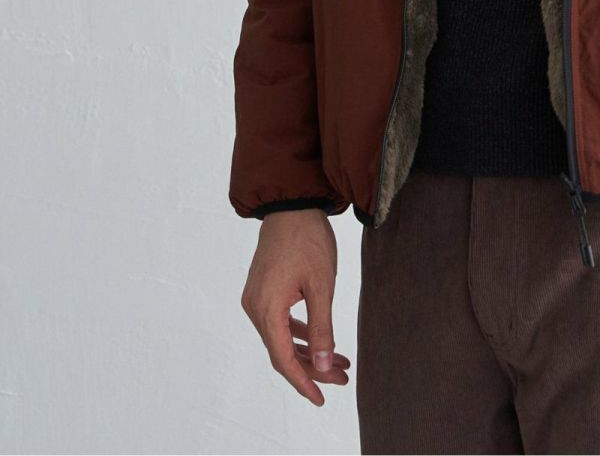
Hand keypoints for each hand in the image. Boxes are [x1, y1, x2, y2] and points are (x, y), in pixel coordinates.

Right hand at [240, 208, 350, 405]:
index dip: (303, 382)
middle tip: (342, 378)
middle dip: (313, 368)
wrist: (291, 204)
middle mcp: (255, 308)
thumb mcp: (322, 285)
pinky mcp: (263, 290)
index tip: (322, 398)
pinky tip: (322, 341)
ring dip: (310, 351)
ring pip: (282, 337)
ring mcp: (256, 299)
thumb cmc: (308, 240)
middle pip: (283, 351)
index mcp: (266, 310)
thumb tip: (326, 366)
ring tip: (340, 363)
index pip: (283, 359)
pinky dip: (301, 333)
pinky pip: (280, 321)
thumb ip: (323, 327)